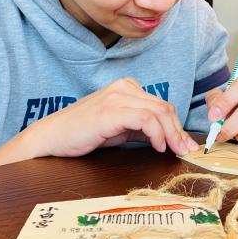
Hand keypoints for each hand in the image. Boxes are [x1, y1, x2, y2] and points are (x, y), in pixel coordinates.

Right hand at [30, 78, 198, 157]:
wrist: (51, 138)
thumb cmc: (83, 134)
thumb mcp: (119, 129)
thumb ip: (142, 129)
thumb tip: (169, 139)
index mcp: (127, 88)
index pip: (162, 105)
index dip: (177, 125)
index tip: (186, 144)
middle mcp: (124, 87)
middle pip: (164, 107)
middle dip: (179, 131)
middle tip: (186, 150)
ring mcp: (117, 97)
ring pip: (159, 111)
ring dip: (172, 133)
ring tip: (174, 151)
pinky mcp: (111, 111)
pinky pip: (145, 119)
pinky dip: (157, 133)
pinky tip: (158, 147)